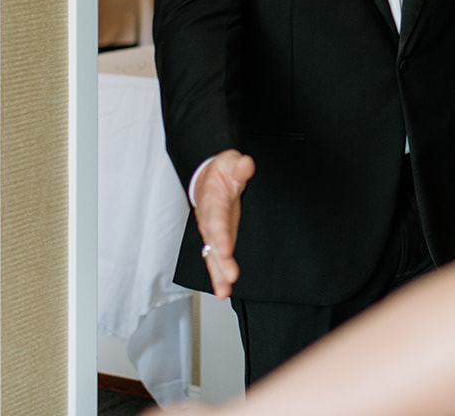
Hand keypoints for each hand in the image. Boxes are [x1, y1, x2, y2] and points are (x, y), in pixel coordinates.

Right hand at [192, 149, 255, 299]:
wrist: (208, 177)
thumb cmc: (221, 171)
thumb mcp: (230, 162)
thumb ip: (238, 166)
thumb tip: (246, 164)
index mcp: (213, 202)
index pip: (216, 221)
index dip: (220, 237)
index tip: (225, 251)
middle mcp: (209, 221)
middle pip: (212, 243)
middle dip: (220, 261)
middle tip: (230, 276)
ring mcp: (212, 232)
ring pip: (212, 256)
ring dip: (219, 274)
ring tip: (224, 291)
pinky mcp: (218, 239)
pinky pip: (215, 259)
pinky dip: (219, 274)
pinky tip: (224, 290)